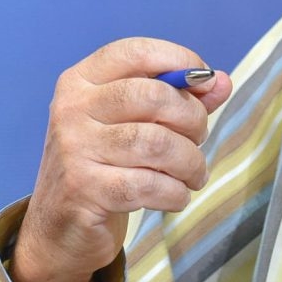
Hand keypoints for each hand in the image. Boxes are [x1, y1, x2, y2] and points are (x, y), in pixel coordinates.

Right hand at [14, 37, 234, 281]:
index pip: (135, 52)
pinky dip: (174, 192)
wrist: (60, 228)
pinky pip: (149, 184)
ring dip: (190, 162)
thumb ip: (177, 99)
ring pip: (157, 143)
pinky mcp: (84, 189)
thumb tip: (221, 81)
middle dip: (192, 118)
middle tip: (198, 140)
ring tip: (194, 175)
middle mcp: (72, 108)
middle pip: (153, 96)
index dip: (179, 60)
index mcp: (80, 81)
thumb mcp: (133, 124)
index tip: (206, 82)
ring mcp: (74, 149)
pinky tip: (175, 196)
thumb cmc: (104, 167)